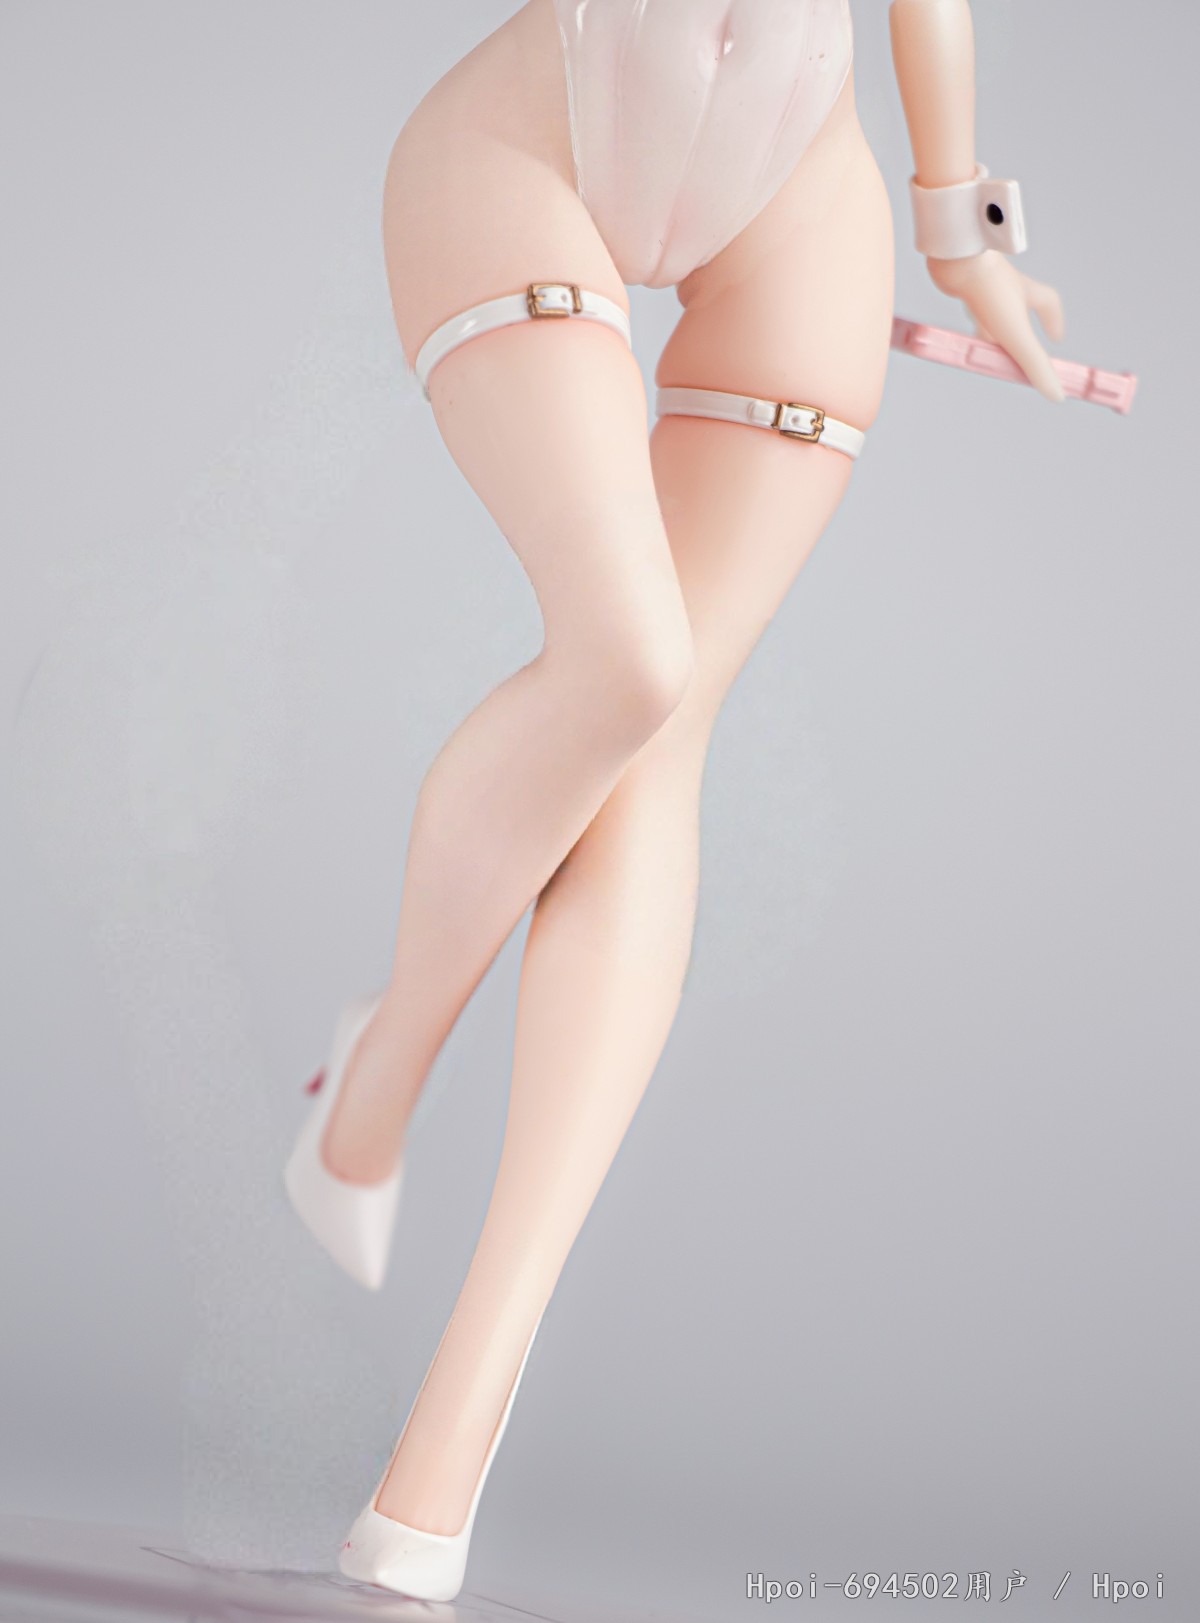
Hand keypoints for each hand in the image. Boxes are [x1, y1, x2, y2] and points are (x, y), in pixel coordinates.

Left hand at [927, 250, 1066, 402]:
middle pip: (1018, 310)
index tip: (1056, 337)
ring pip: (990, 307)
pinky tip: (957, 322)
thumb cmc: (989, 293)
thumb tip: (1059, 396)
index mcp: (1025, 292)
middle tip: (1011, 353)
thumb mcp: (1017, 336)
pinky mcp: (959, 282)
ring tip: (981, 345)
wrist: (957, 257)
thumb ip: (1035, 366)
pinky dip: (967, 313)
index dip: (1054, 321)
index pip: (1048, 304)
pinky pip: (966, 299)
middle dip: (1017, 331)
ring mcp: (981, 283)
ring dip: (989, 326)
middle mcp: (1006, 285)